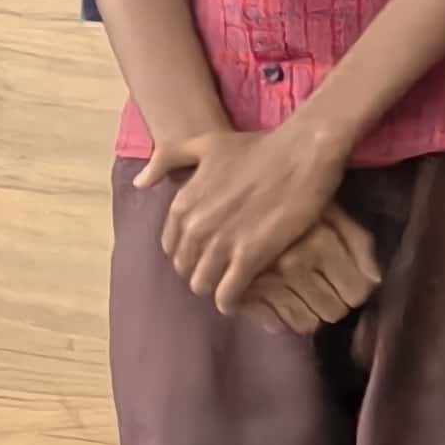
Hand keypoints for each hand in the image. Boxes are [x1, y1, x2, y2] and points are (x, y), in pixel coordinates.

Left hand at [144, 121, 348, 312]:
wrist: (304, 150)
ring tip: (234, 285)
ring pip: (204, 284)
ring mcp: (222, 243)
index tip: (209, 252)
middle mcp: (195, 227)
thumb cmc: (260, 145)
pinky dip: (231, 300)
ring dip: (216, 288)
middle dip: (202, 271)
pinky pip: (229, 293)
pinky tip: (241, 298)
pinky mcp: (251, 256)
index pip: (172, 247)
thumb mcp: (205, 143)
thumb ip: (167, 160)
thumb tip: (141, 183)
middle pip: (186, 269)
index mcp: (182, 204)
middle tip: (226, 270)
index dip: (189, 253)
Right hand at [235, 210, 381, 337]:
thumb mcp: (333, 213)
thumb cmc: (294, 203)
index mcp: (320, 245)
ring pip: (305, 323)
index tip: (350, 282)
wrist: (237, 197)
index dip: (357, 289)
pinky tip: (283, 300)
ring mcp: (265, 283)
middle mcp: (293, 267)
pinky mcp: (240, 295)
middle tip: (328, 289)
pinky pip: (274, 324)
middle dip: (336, 302)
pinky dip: (283, 317)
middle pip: (333, 311)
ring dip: (311, 312)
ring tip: (306, 294)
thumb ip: (359, 243)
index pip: (356, 293)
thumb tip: (374, 280)